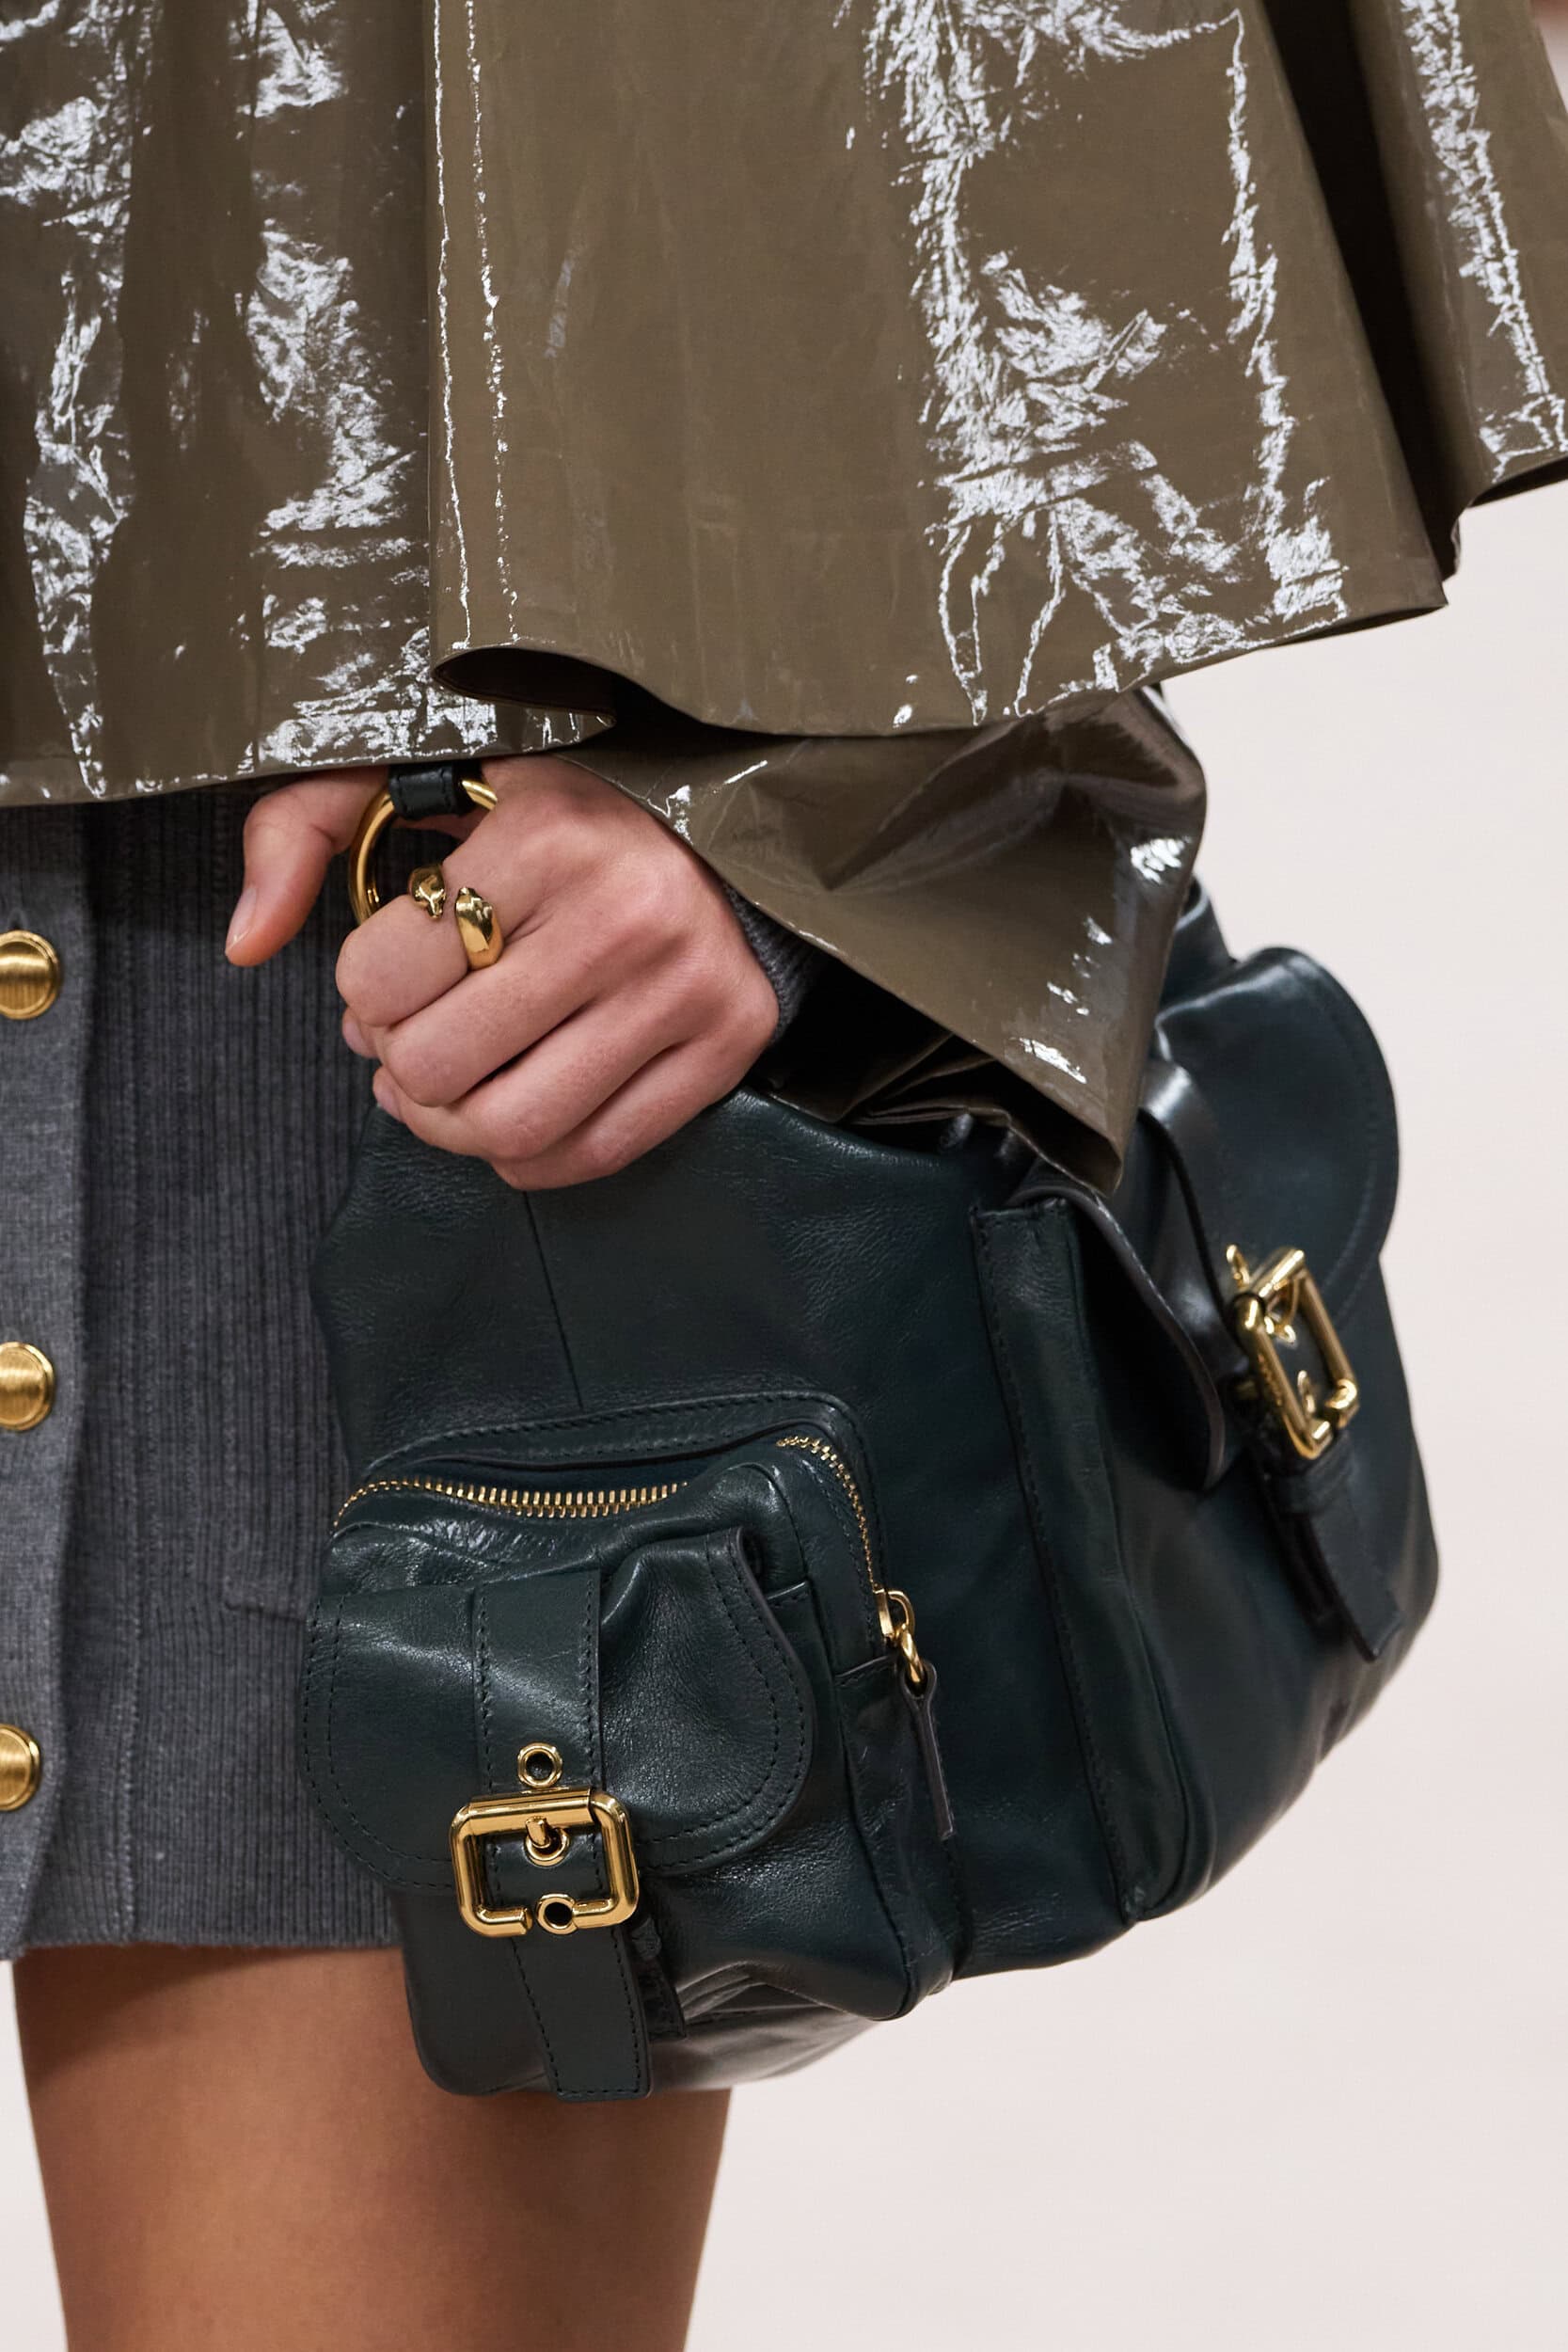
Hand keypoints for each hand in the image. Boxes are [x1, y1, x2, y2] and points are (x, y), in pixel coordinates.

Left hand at [226, 757, 778, 1186]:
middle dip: (398, 1063)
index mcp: (545, 836)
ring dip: (449, 1125)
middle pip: (436, 1066)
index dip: (359, 993)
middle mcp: (624, 917)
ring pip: (511, 1128)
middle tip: (408, 1035)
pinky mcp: (726, 1047)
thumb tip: (244, 940)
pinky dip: (525, 1156)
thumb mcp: (428, 776)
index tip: (389, 971)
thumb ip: (306, 826)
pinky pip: (590, 1155)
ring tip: (444, 1086)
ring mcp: (684, 991)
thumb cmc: (559, 808)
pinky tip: (511, 1104)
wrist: (727, 825)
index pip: (380, 979)